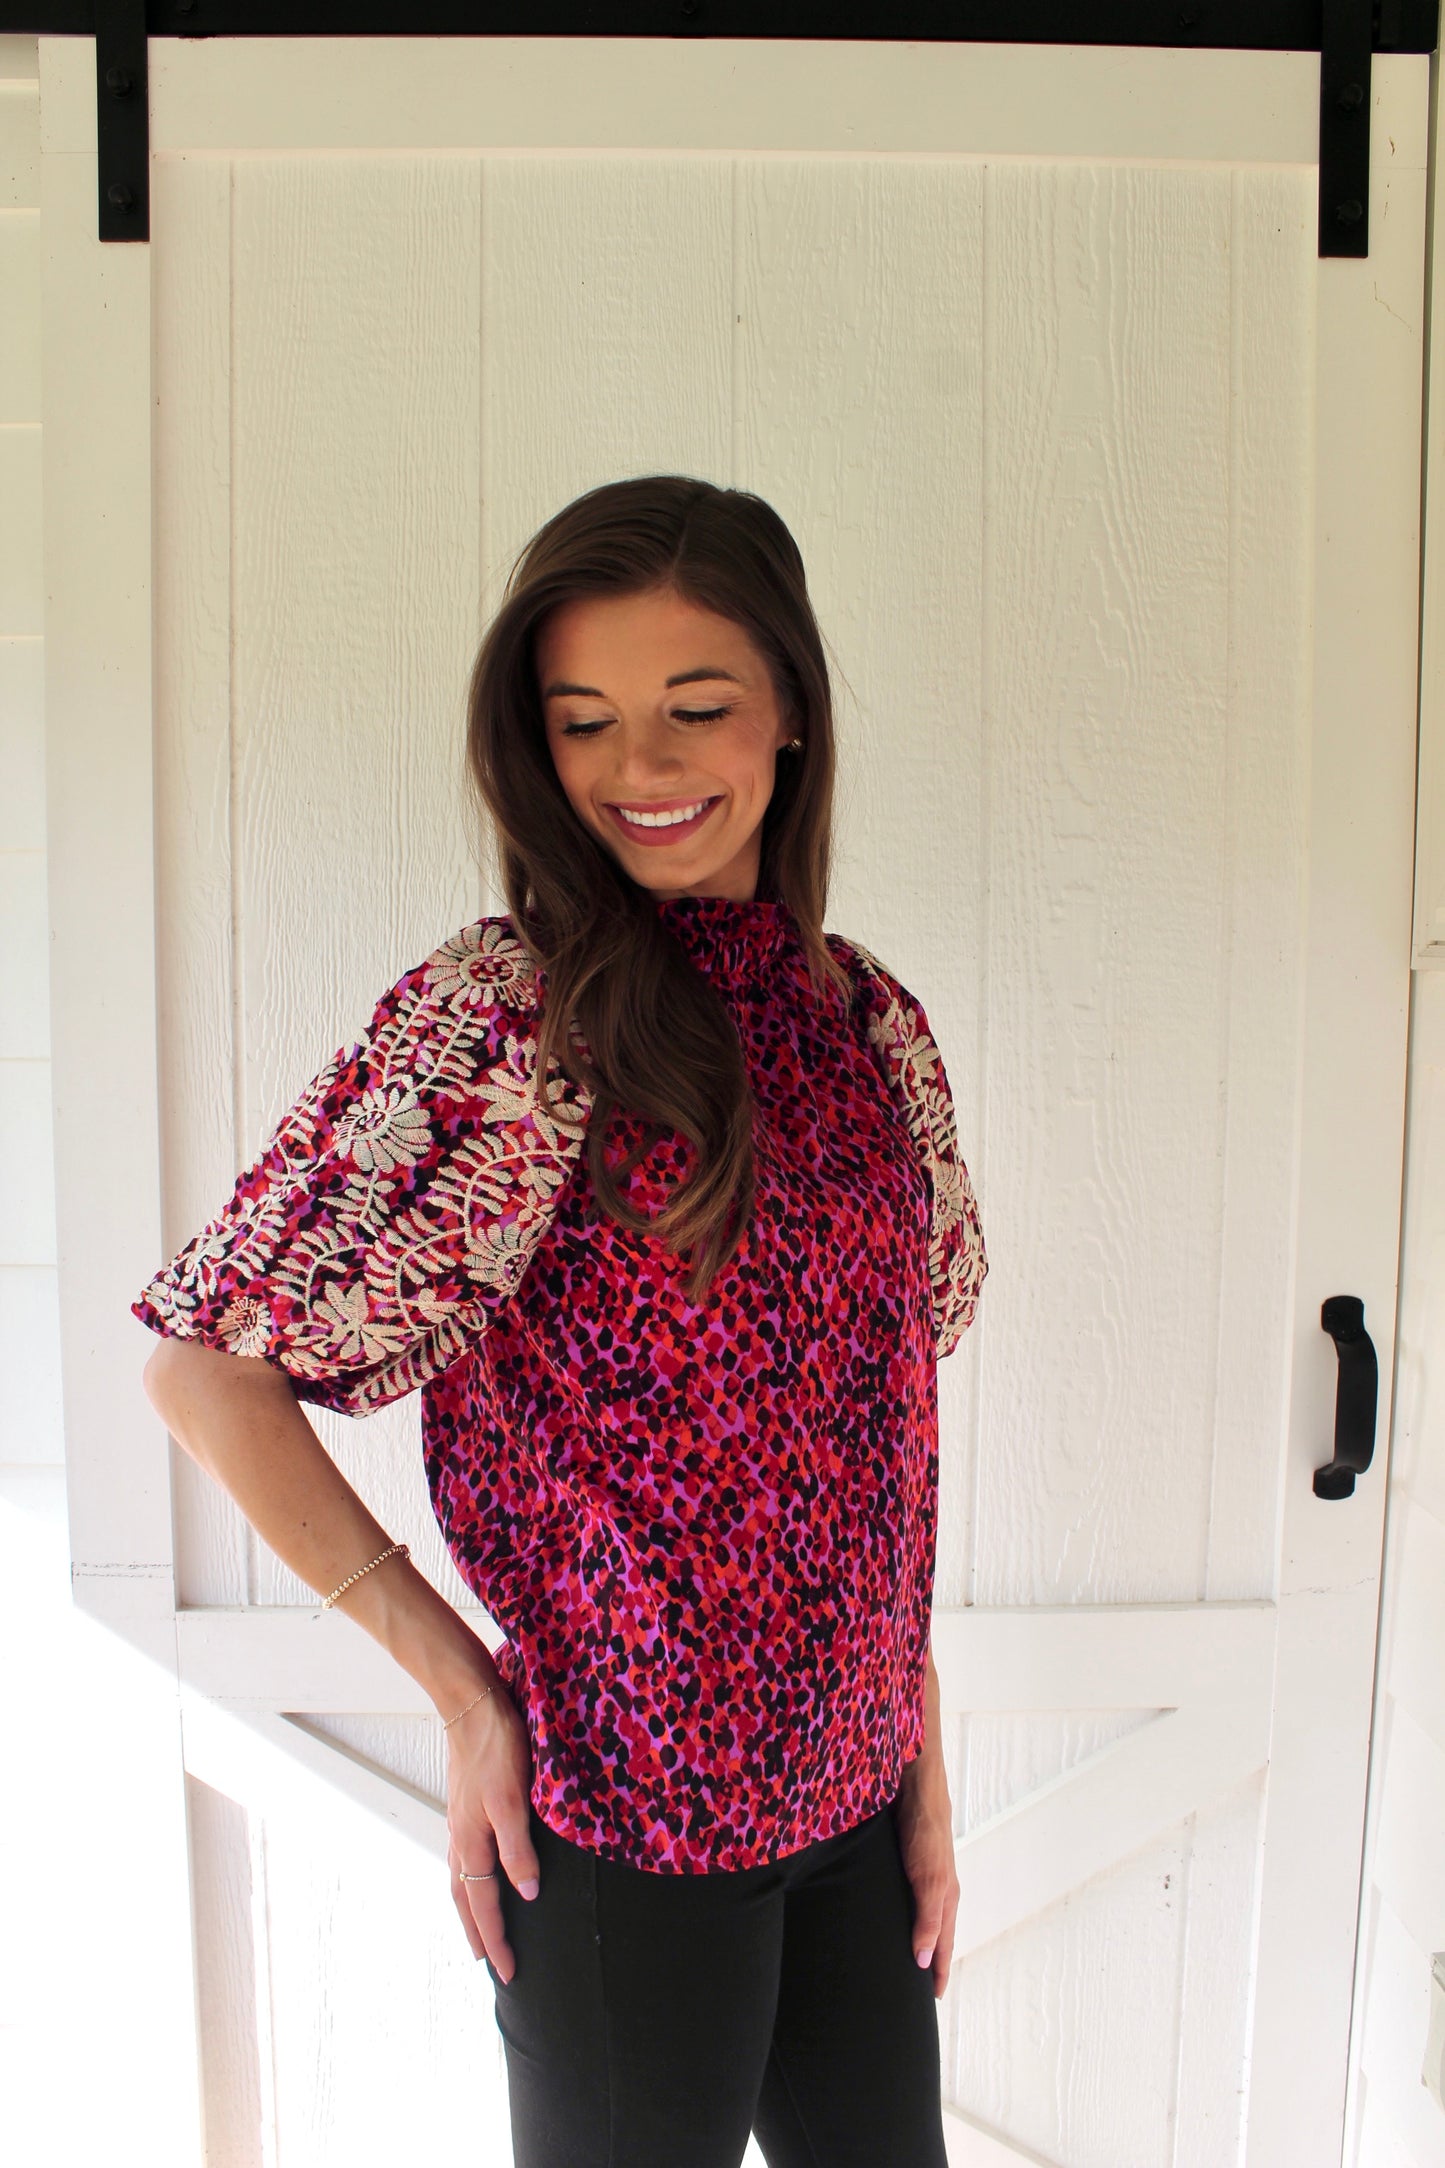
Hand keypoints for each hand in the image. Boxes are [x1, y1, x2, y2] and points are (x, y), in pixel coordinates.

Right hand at [443, 1674, 541, 1984]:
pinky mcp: (465, 1801)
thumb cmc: (496, 1746)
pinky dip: (470, 1877)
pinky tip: (480, 1870)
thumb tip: (526, 1895)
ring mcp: (459, 1818)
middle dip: (478, 1932)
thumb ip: (518, 1848)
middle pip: (465, 1897)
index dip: (497, 1938)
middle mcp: (460, 1835)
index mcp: (472, 1840)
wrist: (471, 1701)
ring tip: (481, 1927)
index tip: (508, 1972)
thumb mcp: (513, 1798)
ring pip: (461, 1876)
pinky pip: (464, 1854)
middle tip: (490, 1963)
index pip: (484, 1903)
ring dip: (471, 1907)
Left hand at [894, 1758, 959, 1999]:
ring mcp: (921, 1873)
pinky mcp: (905, 1859)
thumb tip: (925, 1963)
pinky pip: (904, 1896)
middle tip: (916, 1987)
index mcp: (946, 1897)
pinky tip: (885, 1915)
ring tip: (902, 1956)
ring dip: (915, 1937)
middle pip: (935, 1934)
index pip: (944, 1946)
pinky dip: (900, 1913)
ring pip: (919, 1915)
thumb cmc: (925, 1829)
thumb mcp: (928, 1879)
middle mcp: (936, 1888)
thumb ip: (928, 1919)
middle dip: (929, 1960)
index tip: (934, 2000)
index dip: (939, 1972)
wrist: (914, 1785)